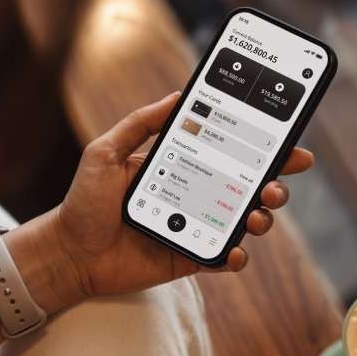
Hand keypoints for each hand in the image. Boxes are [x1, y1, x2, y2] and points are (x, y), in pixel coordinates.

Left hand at [50, 91, 313, 297]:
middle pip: (248, 187)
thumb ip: (139, 124)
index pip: (229, 152)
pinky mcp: (188, 258)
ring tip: (257, 216)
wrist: (69, 252)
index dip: (263, 148)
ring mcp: (194, 227)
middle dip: (274, 184)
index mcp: (182, 166)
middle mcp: (195, 196)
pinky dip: (235, 257)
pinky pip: (222, 258)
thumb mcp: (106, 152)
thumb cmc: (83, 201)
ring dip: (261, 218)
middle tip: (276, 185)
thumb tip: (178, 97)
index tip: (287, 141)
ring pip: (244, 222)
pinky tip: (234, 252)